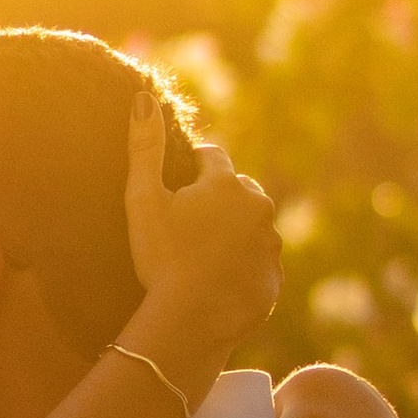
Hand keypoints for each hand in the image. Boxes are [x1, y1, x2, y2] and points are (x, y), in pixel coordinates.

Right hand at [123, 99, 280, 341]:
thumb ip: (144, 147)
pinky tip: (219, 278)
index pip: (211, 156)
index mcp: (226, 183)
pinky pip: (259, 261)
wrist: (191, 320)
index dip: (192, 165)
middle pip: (238, 189)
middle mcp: (258, 207)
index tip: (177, 182)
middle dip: (219, 196)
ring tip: (204, 251)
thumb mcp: (144, 199)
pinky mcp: (274, 278)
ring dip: (234, 230)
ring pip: (252, 226)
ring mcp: (270, 244)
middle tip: (189, 220)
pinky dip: (244, 263)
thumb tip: (144, 97)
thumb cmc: (162, 256)